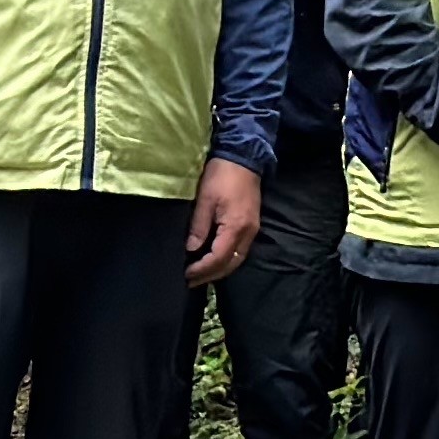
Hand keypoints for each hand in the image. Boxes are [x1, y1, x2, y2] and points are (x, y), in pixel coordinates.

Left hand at [186, 156, 263, 284]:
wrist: (244, 157)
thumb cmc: (221, 175)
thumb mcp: (205, 199)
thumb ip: (199, 227)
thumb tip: (191, 249)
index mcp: (235, 227)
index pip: (218, 258)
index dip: (202, 269)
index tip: (186, 274)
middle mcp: (248, 233)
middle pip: (231, 264)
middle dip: (211, 275)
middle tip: (191, 281)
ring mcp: (252, 229)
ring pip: (238, 259)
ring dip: (220, 269)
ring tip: (202, 274)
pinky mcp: (252, 224)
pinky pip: (241, 250)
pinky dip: (227, 259)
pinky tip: (215, 259)